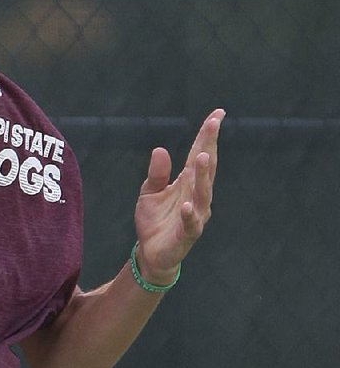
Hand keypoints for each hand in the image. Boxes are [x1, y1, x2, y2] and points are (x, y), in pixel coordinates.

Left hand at [133, 109, 224, 283]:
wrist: (151, 253)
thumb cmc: (155, 220)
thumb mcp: (150, 191)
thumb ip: (157, 172)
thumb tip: (160, 149)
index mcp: (188, 182)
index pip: (200, 154)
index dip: (208, 134)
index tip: (217, 114)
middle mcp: (196, 195)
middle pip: (206, 168)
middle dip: (210, 146)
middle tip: (213, 125)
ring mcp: (194, 215)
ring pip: (203, 193)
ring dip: (204, 176)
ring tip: (204, 157)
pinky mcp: (185, 235)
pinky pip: (191, 224)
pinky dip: (190, 214)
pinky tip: (187, 204)